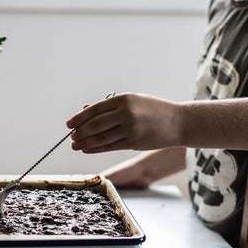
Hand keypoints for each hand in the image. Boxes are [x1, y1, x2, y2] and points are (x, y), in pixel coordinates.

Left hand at [66, 93, 180, 152]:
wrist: (178, 122)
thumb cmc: (151, 109)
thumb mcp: (131, 102)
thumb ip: (108, 107)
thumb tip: (84, 111)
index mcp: (124, 99)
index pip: (95, 109)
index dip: (79, 118)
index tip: (69, 124)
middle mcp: (127, 113)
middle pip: (96, 124)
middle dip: (80, 132)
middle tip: (71, 136)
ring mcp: (130, 129)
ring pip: (101, 138)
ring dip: (85, 142)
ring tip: (75, 145)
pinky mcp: (133, 142)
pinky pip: (110, 146)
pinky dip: (96, 148)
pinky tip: (87, 149)